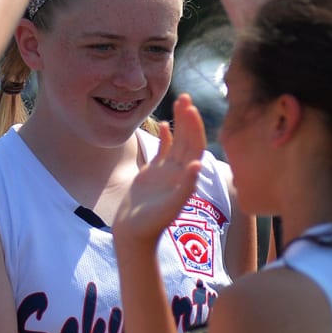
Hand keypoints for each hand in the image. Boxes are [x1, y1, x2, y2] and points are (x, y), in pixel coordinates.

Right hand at [111, 96, 206, 249]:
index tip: (191, 109)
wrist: (134, 235)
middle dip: (188, 118)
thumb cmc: (150, 224)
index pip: (195, 146)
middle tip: (186, 97)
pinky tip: (163, 124)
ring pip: (177, 142)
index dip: (195, 127)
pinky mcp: (152, 174)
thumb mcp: (168, 207)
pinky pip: (162, 151)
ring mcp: (166, 172)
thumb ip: (184, 187)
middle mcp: (178, 172)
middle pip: (188, 140)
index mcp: (185, 177)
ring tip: (180, 102)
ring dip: (180, 123)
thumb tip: (197, 165)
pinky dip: (164, 137)